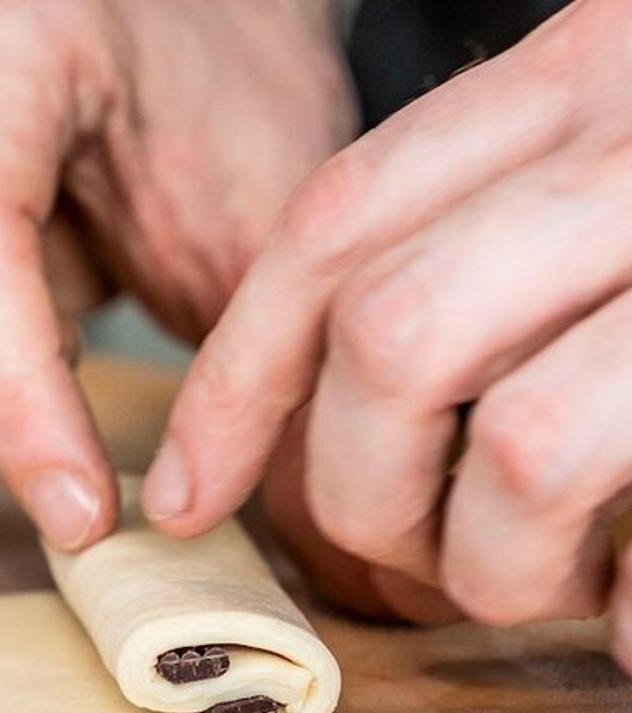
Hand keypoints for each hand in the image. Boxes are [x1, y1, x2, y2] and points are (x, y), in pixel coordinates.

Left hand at [145, 0, 631, 666]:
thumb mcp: (614, 149)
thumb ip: (483, 240)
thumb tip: (327, 420)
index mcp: (584, 72)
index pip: (332, 229)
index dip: (236, 377)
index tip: (188, 493)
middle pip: (397, 342)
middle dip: (361, 487)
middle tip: (402, 551)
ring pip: (538, 452)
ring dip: (499, 559)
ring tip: (537, 577)